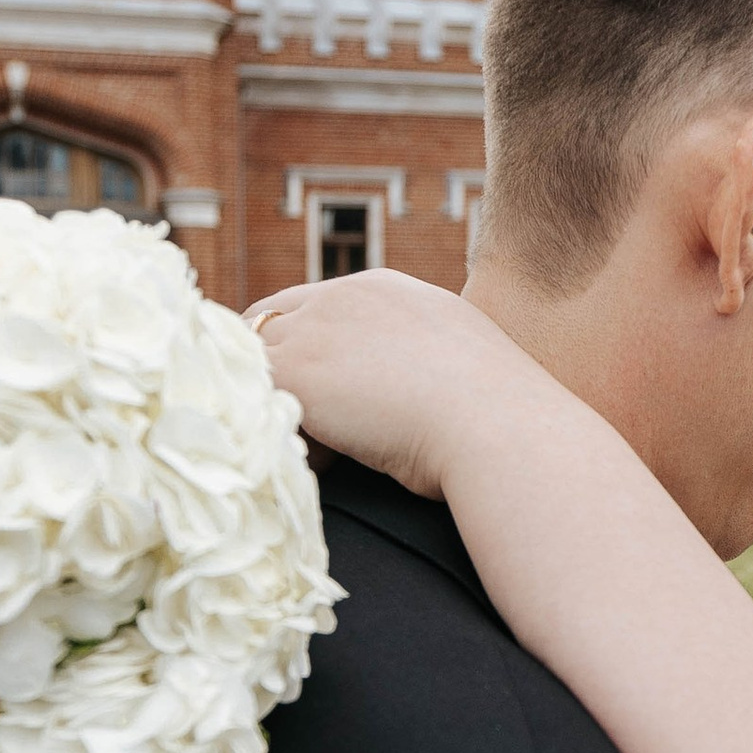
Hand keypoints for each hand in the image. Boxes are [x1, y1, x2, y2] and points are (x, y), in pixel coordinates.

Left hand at [248, 271, 550, 504]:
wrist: (494, 422)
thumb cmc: (496, 408)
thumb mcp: (462, 355)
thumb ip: (428, 352)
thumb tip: (425, 381)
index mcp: (384, 289)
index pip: (313, 306)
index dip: (308, 349)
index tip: (321, 393)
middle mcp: (342, 296)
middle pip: (272, 323)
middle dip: (279, 370)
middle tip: (299, 425)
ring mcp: (312, 329)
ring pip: (259, 363)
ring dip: (275, 402)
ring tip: (317, 452)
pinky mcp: (294, 369)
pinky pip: (256, 397)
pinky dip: (274, 432)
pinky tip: (318, 463)